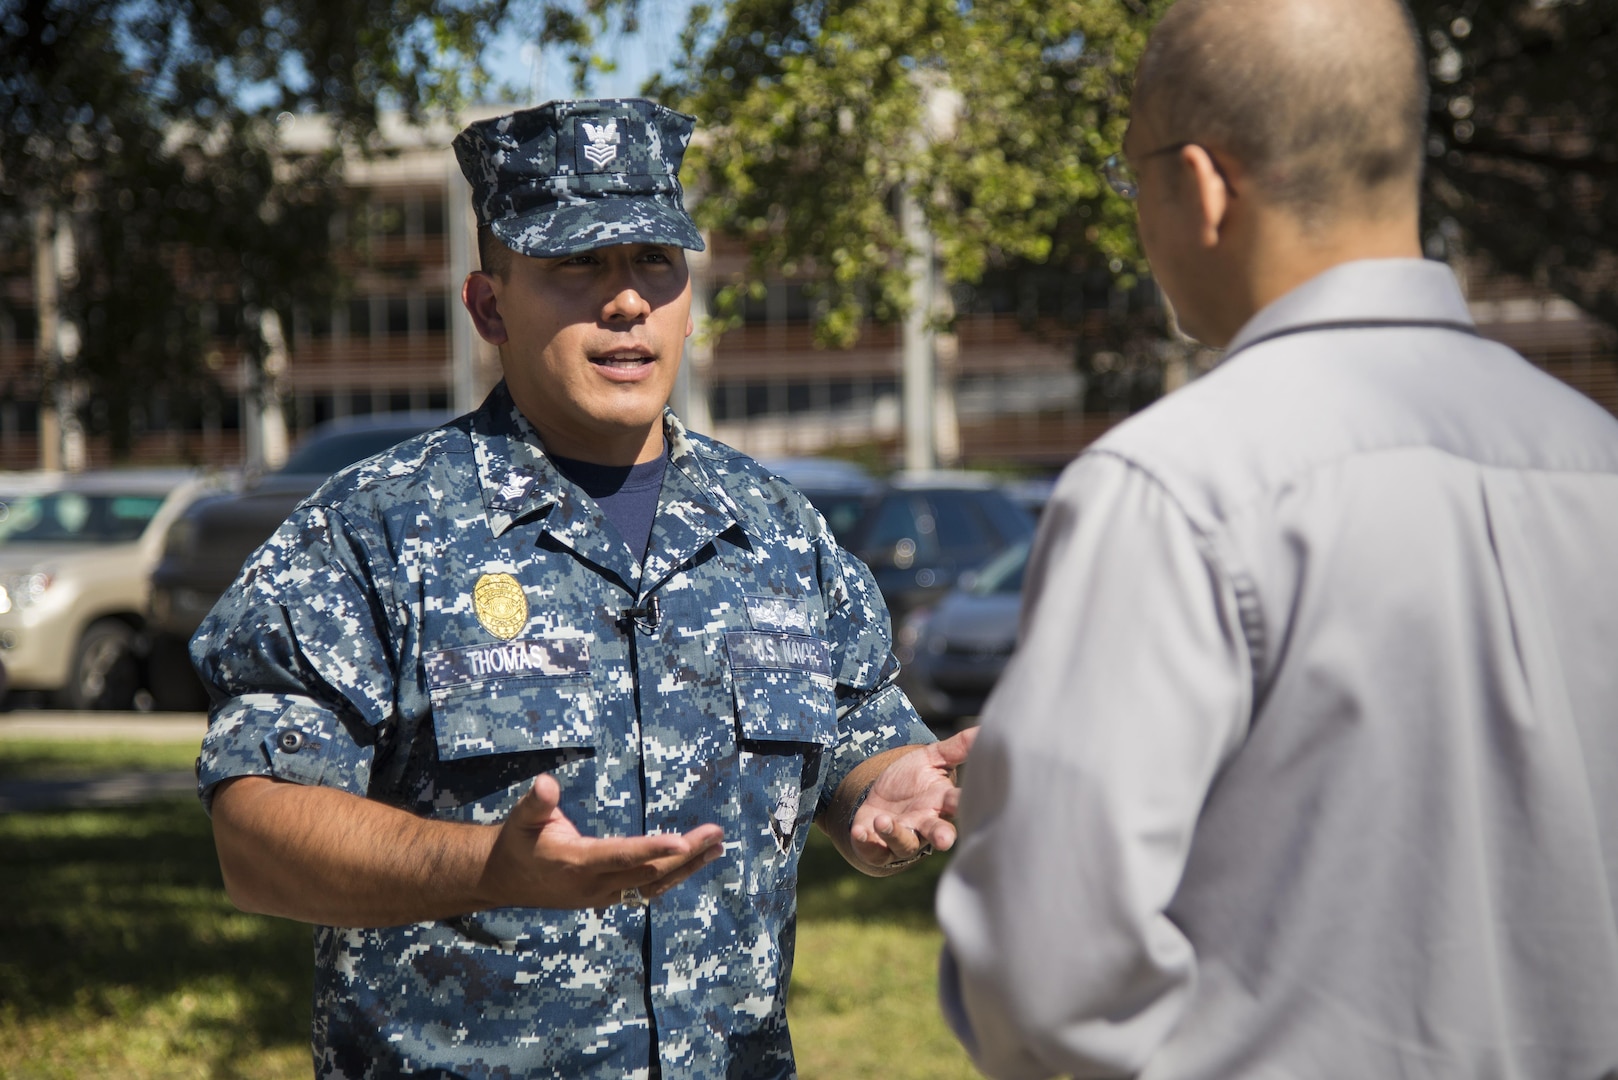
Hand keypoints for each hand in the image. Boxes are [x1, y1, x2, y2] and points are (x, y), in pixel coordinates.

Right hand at [479, 773, 724, 909]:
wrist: (503, 880)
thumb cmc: (517, 842)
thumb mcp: (521, 818)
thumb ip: (537, 802)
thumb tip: (546, 782)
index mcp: (577, 863)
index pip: (622, 856)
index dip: (653, 849)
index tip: (682, 841)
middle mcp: (595, 885)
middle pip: (648, 872)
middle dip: (685, 854)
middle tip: (716, 834)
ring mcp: (603, 896)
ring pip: (652, 885)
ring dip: (687, 868)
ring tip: (717, 849)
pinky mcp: (607, 897)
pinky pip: (645, 890)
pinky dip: (672, 877)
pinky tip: (693, 864)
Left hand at [850, 726, 977, 867]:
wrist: (881, 800)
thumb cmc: (912, 780)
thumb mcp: (931, 758)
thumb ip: (957, 747)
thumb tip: (985, 729)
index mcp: (941, 802)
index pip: (957, 803)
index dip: (962, 803)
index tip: (965, 801)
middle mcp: (926, 824)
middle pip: (939, 834)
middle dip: (941, 837)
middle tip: (943, 840)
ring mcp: (903, 838)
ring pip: (905, 845)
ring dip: (895, 834)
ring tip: (883, 820)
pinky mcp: (878, 847)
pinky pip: (874, 851)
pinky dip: (867, 843)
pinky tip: (859, 832)